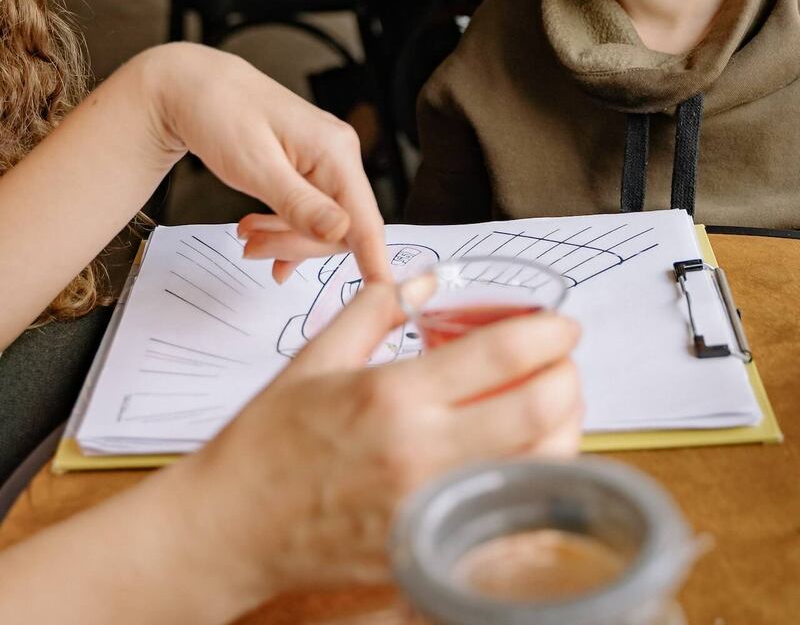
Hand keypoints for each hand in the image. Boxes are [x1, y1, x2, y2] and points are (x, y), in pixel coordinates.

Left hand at [148, 42, 389, 281]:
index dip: (374, 260)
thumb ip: (298, 204)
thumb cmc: (220, 114)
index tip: (382, 296)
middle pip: (342, 227)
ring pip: (324, 223)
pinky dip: (286, 228)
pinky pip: (312, 210)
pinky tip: (262, 235)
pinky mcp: (311, 165)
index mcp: (334, 150)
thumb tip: (340, 233)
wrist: (195, 87)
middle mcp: (339, 153)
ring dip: (286, 238)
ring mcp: (326, 159)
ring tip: (247, 238)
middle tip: (252, 249)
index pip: (365, 219)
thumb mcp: (254, 166)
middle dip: (298, 245)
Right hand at [176, 284, 581, 605]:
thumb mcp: (316, 358)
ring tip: (547, 406)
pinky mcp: (432, 548)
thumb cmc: (266, 444)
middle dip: (567, 376)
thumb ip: (377, 310)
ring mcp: (431, 508)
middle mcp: (421, 453)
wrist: (230, 528)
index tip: (562, 325)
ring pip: (540, 468)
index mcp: (393, 395)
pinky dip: (534, 487)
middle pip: (539, 410)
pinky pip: (511, 520)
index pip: (502, 355)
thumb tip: (426, 281)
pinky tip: (523, 462)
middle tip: (561, 362)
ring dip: (561, 430)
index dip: (548, 332)